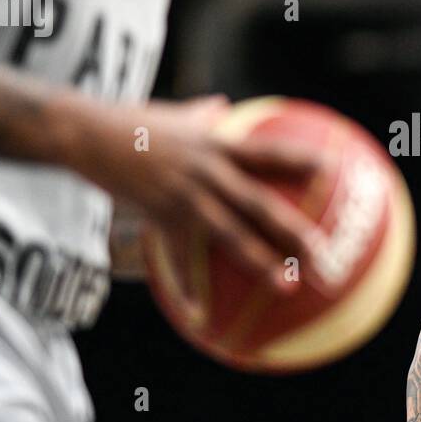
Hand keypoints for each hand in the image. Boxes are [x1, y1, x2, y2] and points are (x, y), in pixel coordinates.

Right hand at [71, 94, 325, 290]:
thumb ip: (201, 112)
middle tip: (327, 256)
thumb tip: (221, 104)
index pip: (268, 151)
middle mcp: (209, 173)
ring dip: (262, 263)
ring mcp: (186, 198)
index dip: (301, 159)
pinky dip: (190, 289)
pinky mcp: (160, 218)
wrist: (87, 134)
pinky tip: (202, 317)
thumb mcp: (173, 113)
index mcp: (217, 146)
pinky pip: (179, 261)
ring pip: (231, 235)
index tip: (333, 171)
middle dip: (297, 231)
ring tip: (288, 286)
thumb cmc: (130, 122)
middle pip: (261, 205)